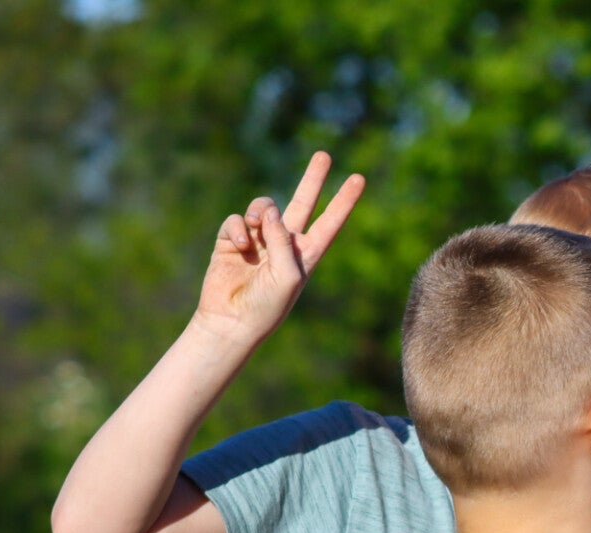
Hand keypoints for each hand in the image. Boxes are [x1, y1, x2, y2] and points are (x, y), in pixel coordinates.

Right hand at [192, 152, 364, 346]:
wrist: (231, 320)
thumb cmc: (267, 305)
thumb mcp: (287, 275)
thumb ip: (283, 240)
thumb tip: (269, 210)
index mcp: (307, 254)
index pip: (330, 221)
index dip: (344, 201)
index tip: (359, 178)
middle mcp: (285, 242)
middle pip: (303, 202)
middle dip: (313, 179)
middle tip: (325, 155)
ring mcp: (259, 239)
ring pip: (264, 206)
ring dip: (260, 211)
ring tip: (255, 226)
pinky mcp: (232, 239)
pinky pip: (237, 219)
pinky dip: (237, 229)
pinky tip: (240, 247)